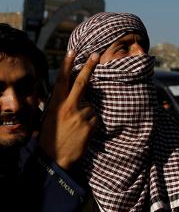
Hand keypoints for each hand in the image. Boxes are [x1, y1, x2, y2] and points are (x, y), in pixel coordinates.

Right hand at [38, 50, 98, 170]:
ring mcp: (80, 115)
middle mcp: (68, 107)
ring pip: (90, 105)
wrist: (55, 160)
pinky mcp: (91, 123)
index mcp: (56, 105)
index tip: (72, 51)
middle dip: (89, 67)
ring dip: (87, 113)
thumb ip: (58, 103)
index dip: (67, 65)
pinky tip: (82, 132)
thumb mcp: (48, 118)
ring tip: (76, 127)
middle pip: (81, 83)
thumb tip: (62, 91)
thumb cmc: (50, 137)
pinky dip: (92, 122)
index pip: (61, 81)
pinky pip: (95, 116)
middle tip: (97, 54)